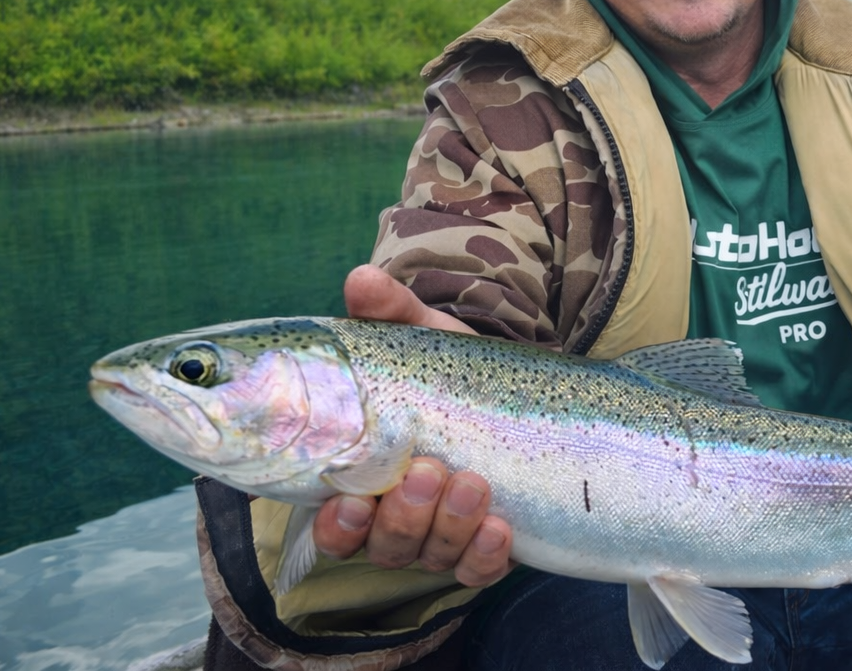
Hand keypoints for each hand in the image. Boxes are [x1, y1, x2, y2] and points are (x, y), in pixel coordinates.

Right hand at [308, 266, 515, 588]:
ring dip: (448, 526)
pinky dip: (485, 557)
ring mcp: (441, 536)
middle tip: (427, 471)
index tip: (349, 502)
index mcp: (362, 478)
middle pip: (381, 545)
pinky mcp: (486, 547)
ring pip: (429, 557)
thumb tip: (362, 279)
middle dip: (402, 516)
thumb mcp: (425, 340)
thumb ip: (392, 313)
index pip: (332, 524)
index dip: (335, 525)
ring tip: (472, 481)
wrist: (519, 392)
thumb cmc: (453, 372)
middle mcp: (393, 517)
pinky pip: (478, 572)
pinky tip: (501, 527)